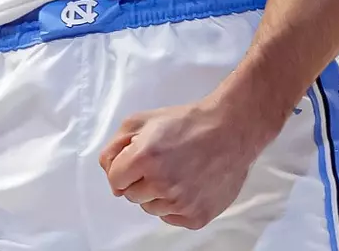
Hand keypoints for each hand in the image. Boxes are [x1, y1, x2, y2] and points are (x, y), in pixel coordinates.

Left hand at [99, 96, 279, 229]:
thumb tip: (108, 171)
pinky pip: (171, 218)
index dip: (123, 169)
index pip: (114, 179)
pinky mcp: (196, 216)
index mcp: (144, 157)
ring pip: (151, 208)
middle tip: (160, 163)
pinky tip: (188, 184)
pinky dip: (175, 205)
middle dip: (139, 180)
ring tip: (177, 172)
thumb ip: (115, 146)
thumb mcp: (141, 121)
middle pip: (131, 195)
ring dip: (157, 194)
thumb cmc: (187, 124)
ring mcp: (181, 202)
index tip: (136, 161)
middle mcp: (161, 183)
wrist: (230, 131)